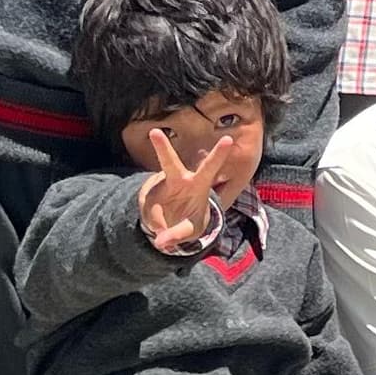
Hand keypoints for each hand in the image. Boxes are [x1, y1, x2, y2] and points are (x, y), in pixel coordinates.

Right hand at [136, 124, 251, 252]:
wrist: (172, 223)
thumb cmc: (188, 220)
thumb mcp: (189, 230)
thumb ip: (177, 235)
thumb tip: (161, 242)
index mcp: (198, 184)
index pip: (209, 168)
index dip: (218, 155)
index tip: (228, 138)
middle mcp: (178, 181)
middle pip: (170, 163)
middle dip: (162, 148)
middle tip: (154, 132)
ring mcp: (160, 188)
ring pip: (150, 188)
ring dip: (153, 200)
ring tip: (166, 214)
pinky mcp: (147, 197)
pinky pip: (149, 214)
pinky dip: (156, 227)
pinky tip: (164, 230)